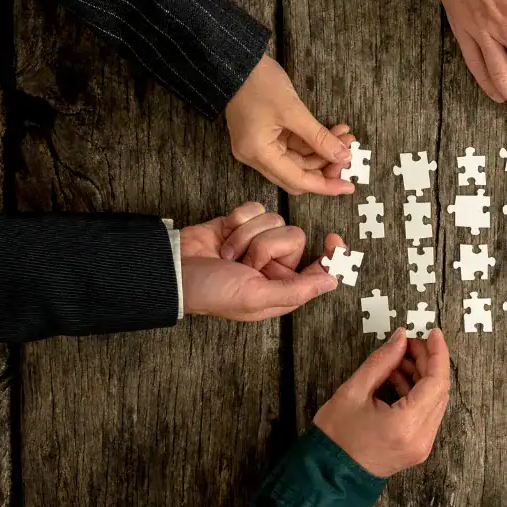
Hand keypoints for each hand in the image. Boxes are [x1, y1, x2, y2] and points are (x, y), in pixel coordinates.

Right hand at [178, 202, 341, 319]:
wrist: (172, 269)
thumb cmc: (211, 292)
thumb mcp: (255, 298)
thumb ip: (296, 290)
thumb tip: (332, 281)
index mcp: (282, 287)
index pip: (319, 269)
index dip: (330, 255)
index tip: (334, 240)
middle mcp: (273, 264)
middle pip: (293, 236)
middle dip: (264, 247)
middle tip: (244, 263)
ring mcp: (256, 241)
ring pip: (274, 220)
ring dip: (245, 236)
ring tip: (227, 254)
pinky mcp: (240, 222)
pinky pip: (255, 208)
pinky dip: (237, 220)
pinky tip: (223, 235)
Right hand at [225, 56, 354, 194]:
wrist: (238, 61)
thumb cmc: (259, 83)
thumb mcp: (293, 110)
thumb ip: (319, 137)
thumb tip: (342, 156)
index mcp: (257, 153)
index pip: (297, 180)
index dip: (325, 185)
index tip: (348, 186)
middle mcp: (256, 155)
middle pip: (297, 175)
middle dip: (325, 167)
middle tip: (348, 154)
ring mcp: (260, 146)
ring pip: (299, 161)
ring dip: (323, 152)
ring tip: (345, 136)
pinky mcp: (266, 136)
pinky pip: (294, 147)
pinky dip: (313, 142)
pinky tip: (334, 131)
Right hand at [312, 329, 450, 476]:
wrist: (326, 475)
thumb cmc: (334, 437)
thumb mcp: (353, 391)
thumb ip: (381, 362)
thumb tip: (400, 338)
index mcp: (406, 425)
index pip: (436, 382)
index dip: (437, 354)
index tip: (433, 333)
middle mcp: (421, 439)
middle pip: (439, 391)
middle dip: (428, 362)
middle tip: (409, 343)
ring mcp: (421, 446)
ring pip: (434, 402)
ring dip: (422, 377)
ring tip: (399, 359)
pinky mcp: (416, 448)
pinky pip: (426, 414)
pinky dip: (417, 393)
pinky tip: (398, 378)